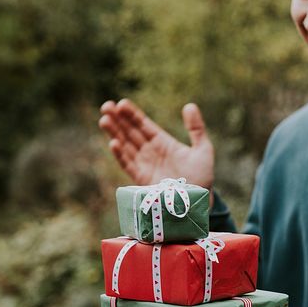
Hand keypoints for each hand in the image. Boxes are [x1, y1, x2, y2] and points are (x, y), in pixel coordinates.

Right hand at [99, 99, 214, 188]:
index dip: (132, 114)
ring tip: (104, 120)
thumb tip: (189, 105)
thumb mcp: (203, 150)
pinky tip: (113, 143)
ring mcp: (144, 165)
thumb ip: (196, 128)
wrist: (197, 202)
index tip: (121, 104)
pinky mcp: (141, 180)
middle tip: (105, 106)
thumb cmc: (202, 177)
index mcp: (162, 142)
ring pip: (126, 145)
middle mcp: (150, 151)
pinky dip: (121, 155)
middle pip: (130, 132)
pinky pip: (128, 165)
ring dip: (115, 133)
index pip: (143, 124)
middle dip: (117, 120)